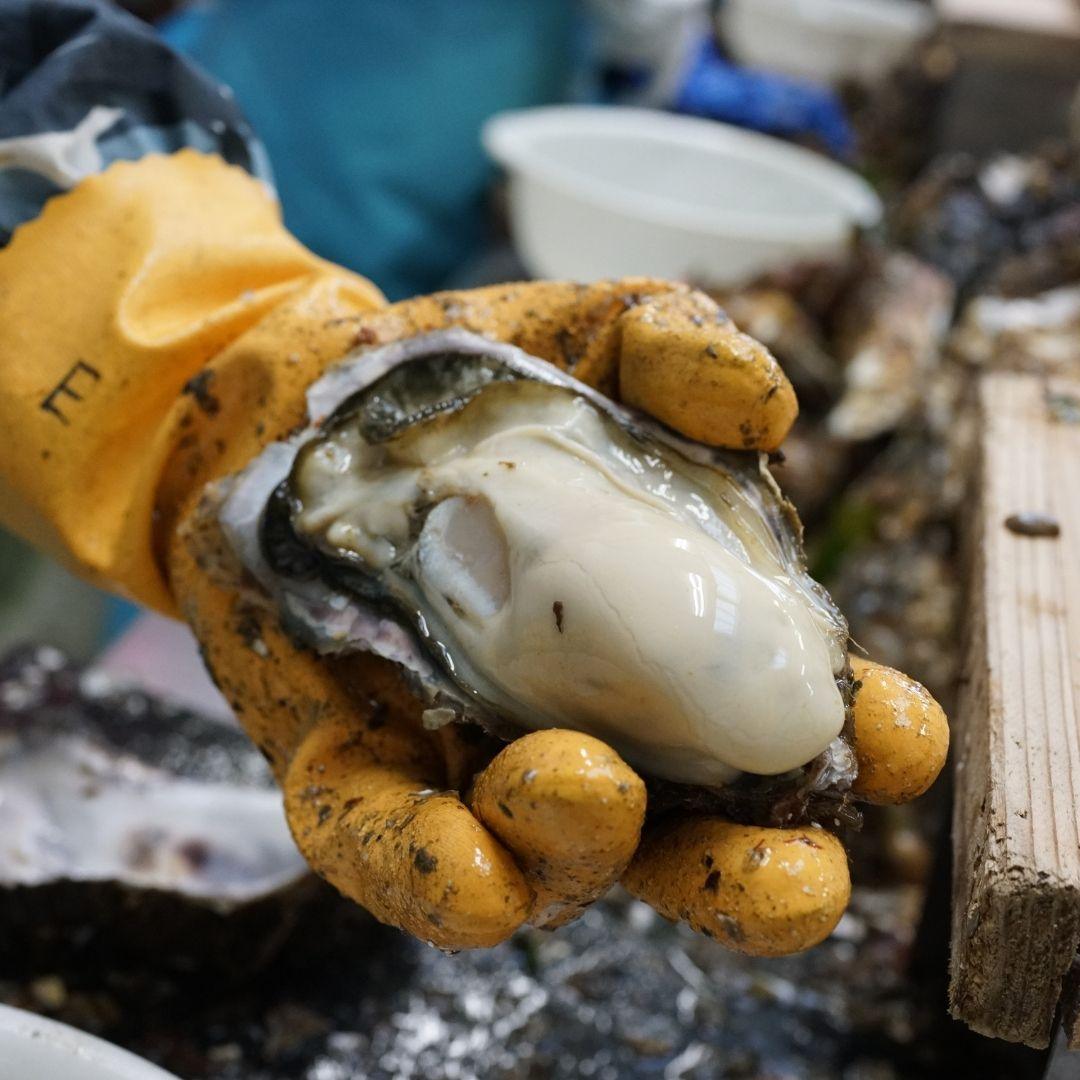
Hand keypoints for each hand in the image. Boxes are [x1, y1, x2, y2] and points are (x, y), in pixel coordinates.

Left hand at [170, 279, 948, 952]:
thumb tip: (764, 412)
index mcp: (674, 637)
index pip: (782, 717)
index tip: (890, 735)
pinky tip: (469, 858)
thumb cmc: (469, 380)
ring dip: (586, 853)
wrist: (304, 405)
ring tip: (587, 780)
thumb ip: (680, 352)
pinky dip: (435, 868)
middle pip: (694, 843)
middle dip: (756, 881)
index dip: (857, 745)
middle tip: (793, 869)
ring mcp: (477, 760)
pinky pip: (391, 849)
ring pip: (553, 866)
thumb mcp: (587, 337)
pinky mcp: (356, 771)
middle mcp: (594, 722)